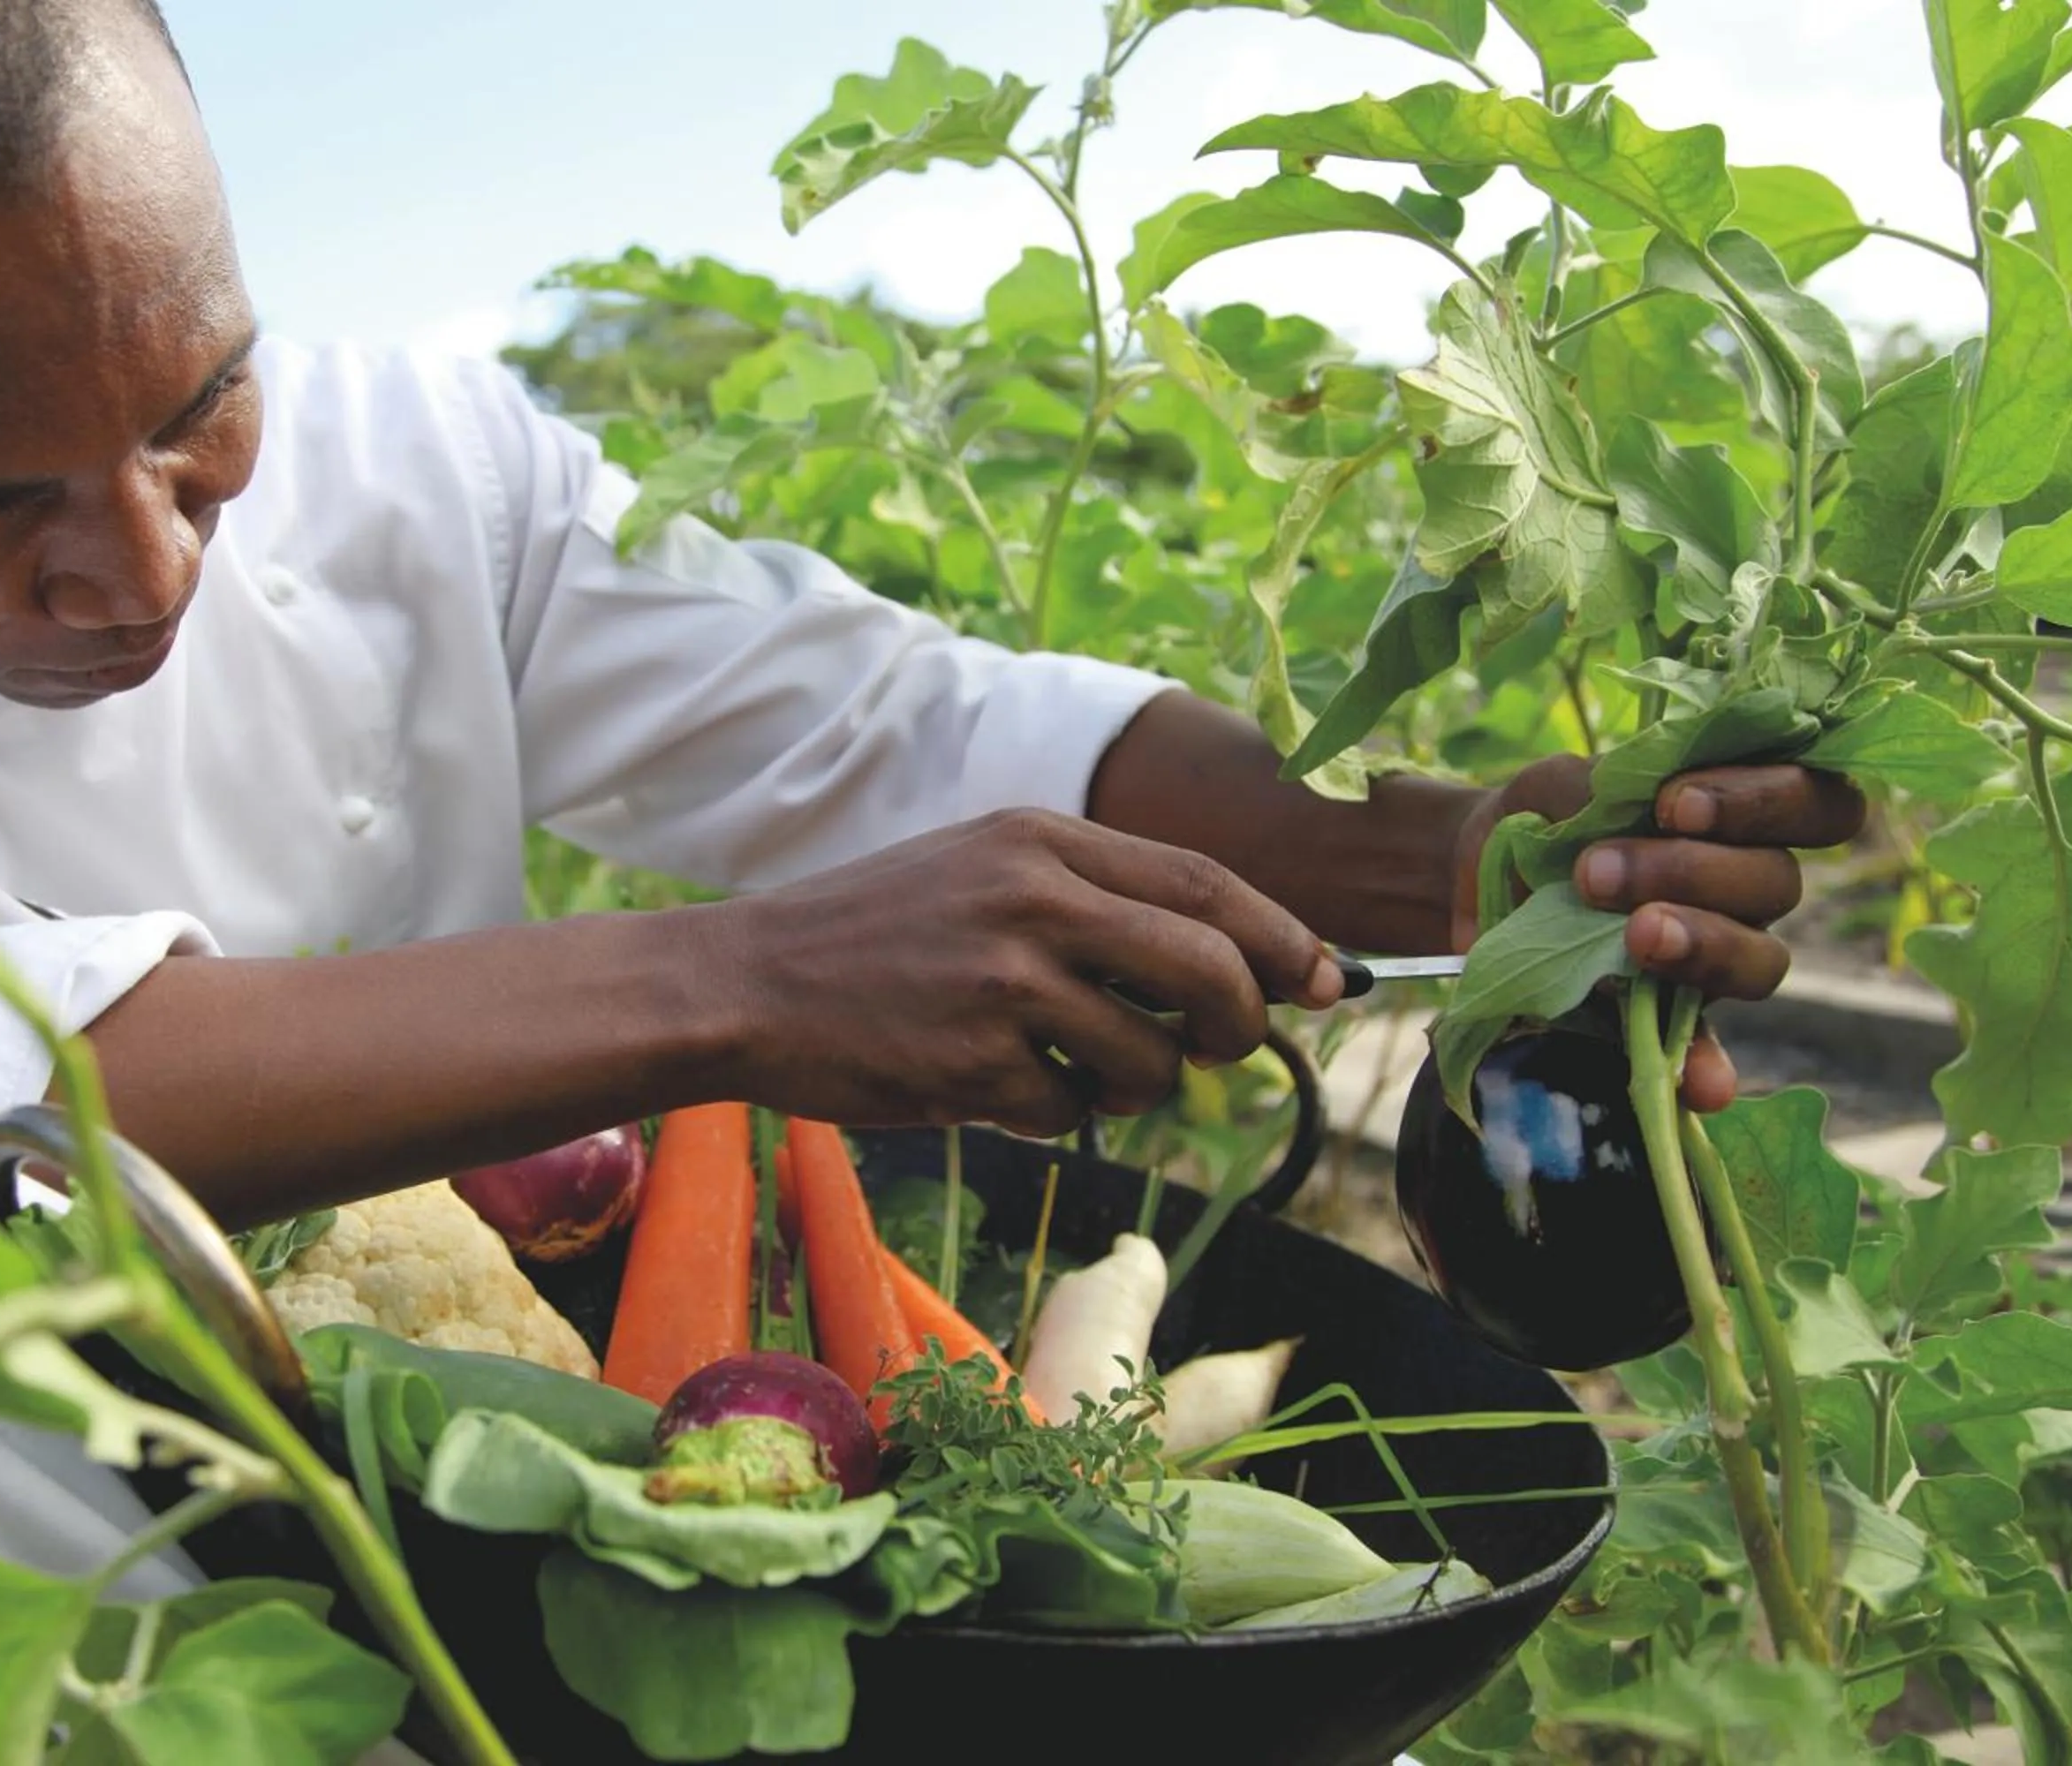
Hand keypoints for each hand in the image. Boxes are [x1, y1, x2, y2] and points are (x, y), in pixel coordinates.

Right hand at [705, 809, 1340, 1137]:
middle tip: (1225, 1049)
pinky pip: (1072, 1113)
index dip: (1284, 937)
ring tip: (1063, 1068)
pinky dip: (1052, 1114)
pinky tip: (989, 1084)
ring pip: (1151, 1060)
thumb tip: (1230, 966)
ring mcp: (1004, 983)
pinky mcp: (973, 1063)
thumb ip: (1094, 900)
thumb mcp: (982, 871)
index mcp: (1042, 841)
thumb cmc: (872, 934)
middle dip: (1241, 1023)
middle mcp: (1033, 899)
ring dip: (1132, 1086)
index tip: (1327, 980)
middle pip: (1210, 969)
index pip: (1206, 884)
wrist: (744, 983)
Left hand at [1453, 756, 1867, 1109]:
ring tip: (1634, 934)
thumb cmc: (1544, 816)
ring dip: (1701, 944)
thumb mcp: (1561, 784)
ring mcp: (1718, 957)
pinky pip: (1708, 1052)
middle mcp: (1748, 888)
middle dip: (1691, 871)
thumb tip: (1650, 815)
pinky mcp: (1672, 1020)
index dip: (1767, 799)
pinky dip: (1707, 1068)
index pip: (1818, 803)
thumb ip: (1607, 788)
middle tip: (1596, 873)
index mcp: (1742, 817)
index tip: (1675, 802)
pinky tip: (1702, 1087)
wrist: (1478, 874)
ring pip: (1762, 960)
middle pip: (1779, 883)